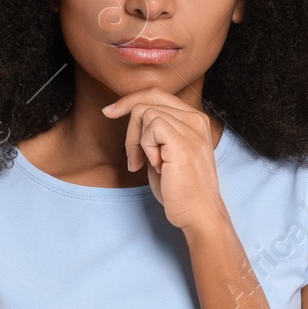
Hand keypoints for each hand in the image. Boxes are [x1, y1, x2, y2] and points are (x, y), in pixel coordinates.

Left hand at [101, 88, 229, 234]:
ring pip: (144, 113)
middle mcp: (196, 119)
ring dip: (136, 142)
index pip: (157, 94)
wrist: (198, 214)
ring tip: (147, 165)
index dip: (129, 100)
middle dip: (130, 129)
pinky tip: (156, 166)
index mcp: (194, 120)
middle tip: (133, 159)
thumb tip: (129, 114)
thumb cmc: (180, 190)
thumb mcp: (164, 153)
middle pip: (147, 101)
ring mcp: (191, 129)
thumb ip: (154, 133)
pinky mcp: (182, 141)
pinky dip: (144, 147)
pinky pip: (150, 128)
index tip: (109, 112)